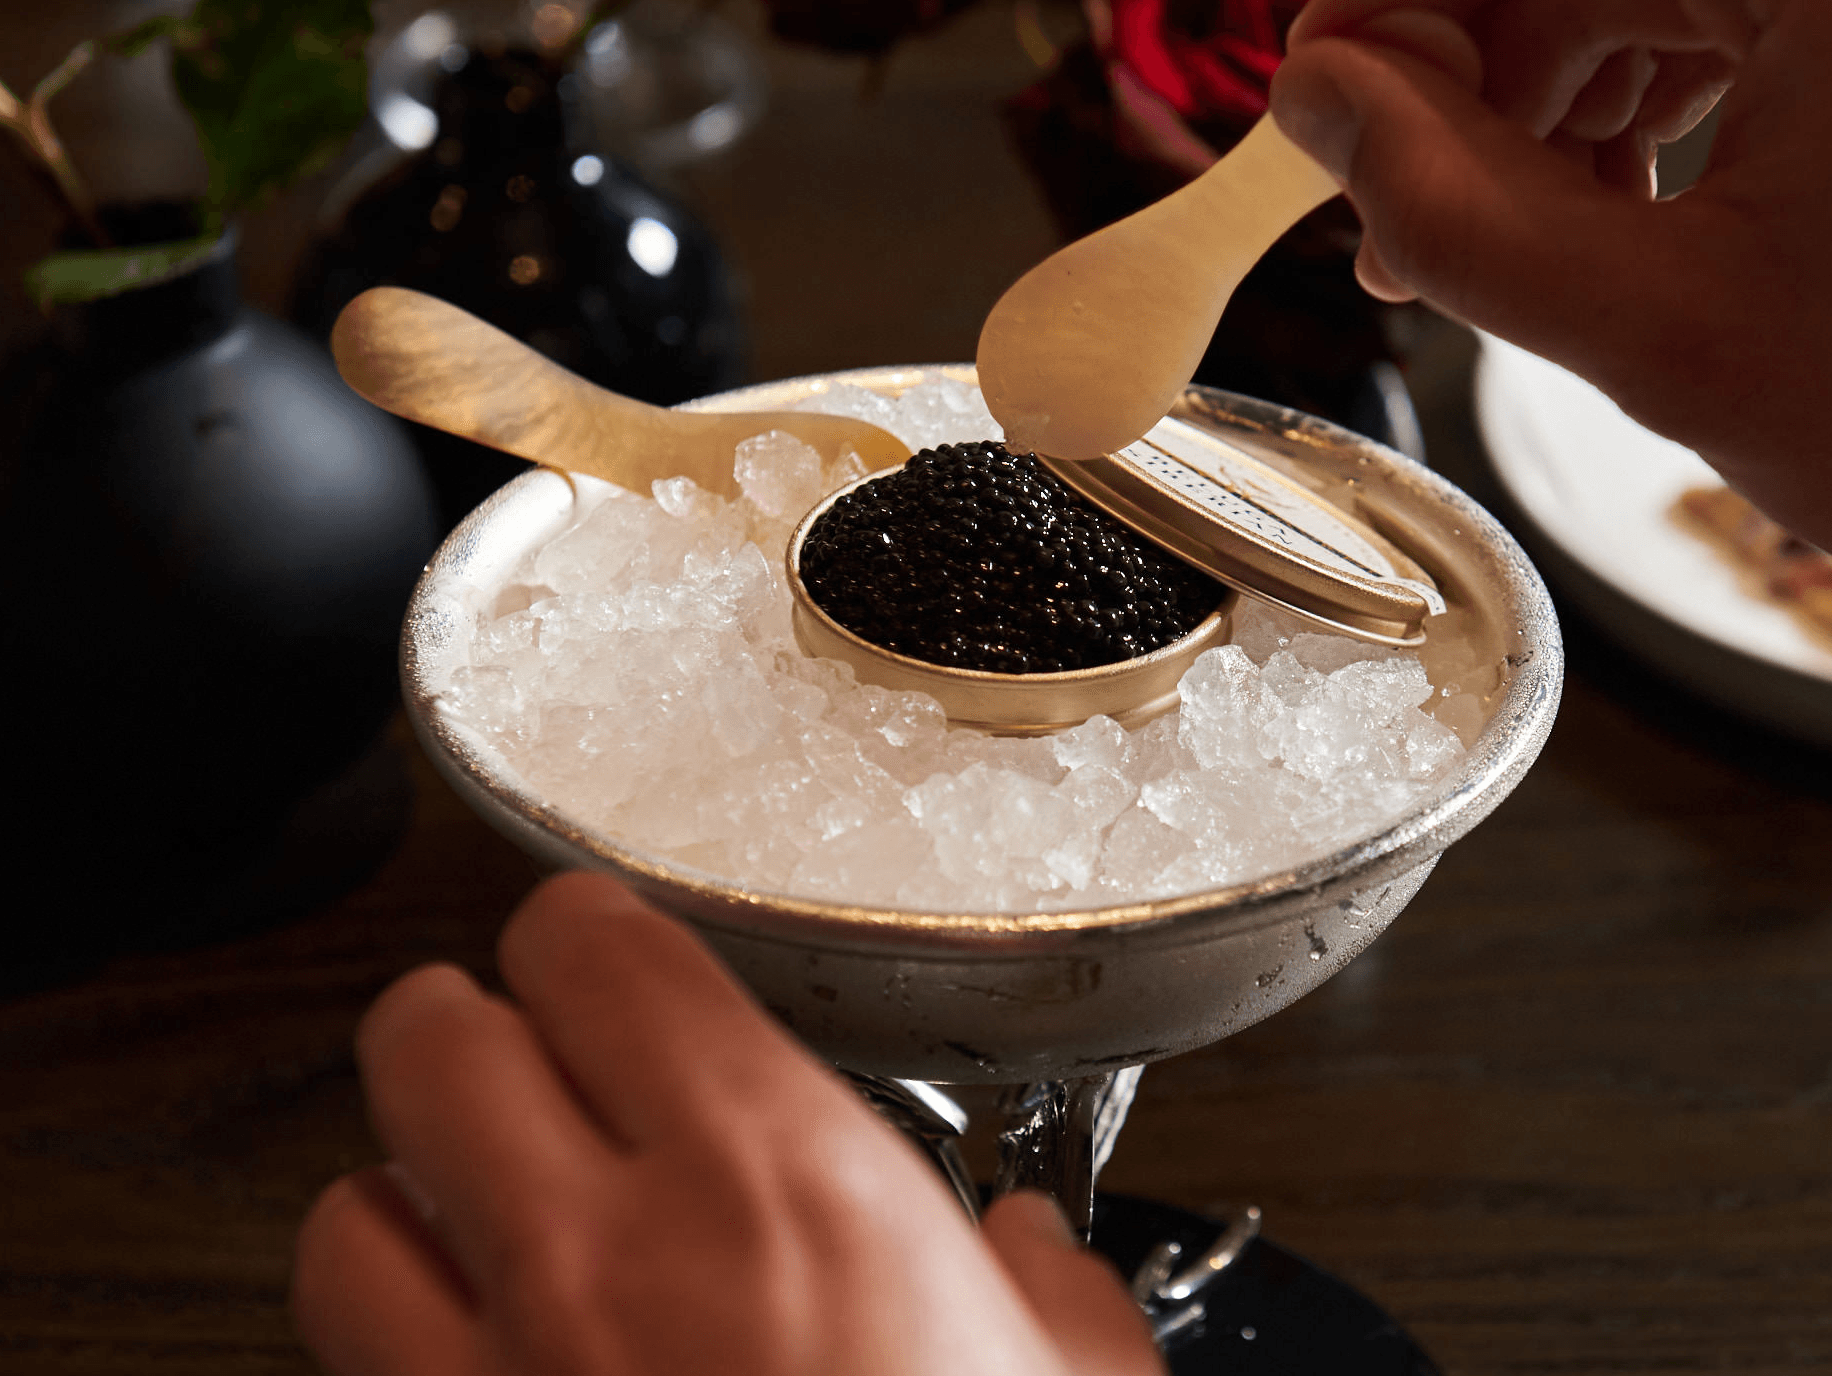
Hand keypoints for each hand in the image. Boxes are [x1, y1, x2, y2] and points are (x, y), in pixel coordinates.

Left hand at [292, 872, 1161, 1375]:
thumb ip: (1055, 1300)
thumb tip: (1036, 1262)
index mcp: (782, 1182)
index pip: (594, 953)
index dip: (586, 933)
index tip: (610, 953)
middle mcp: (610, 1259)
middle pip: (427, 1042)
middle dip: (465, 1027)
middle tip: (529, 1052)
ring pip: (342, 1213)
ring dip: (400, 1191)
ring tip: (472, 1205)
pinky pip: (350, 1368)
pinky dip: (388, 1336)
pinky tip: (470, 1350)